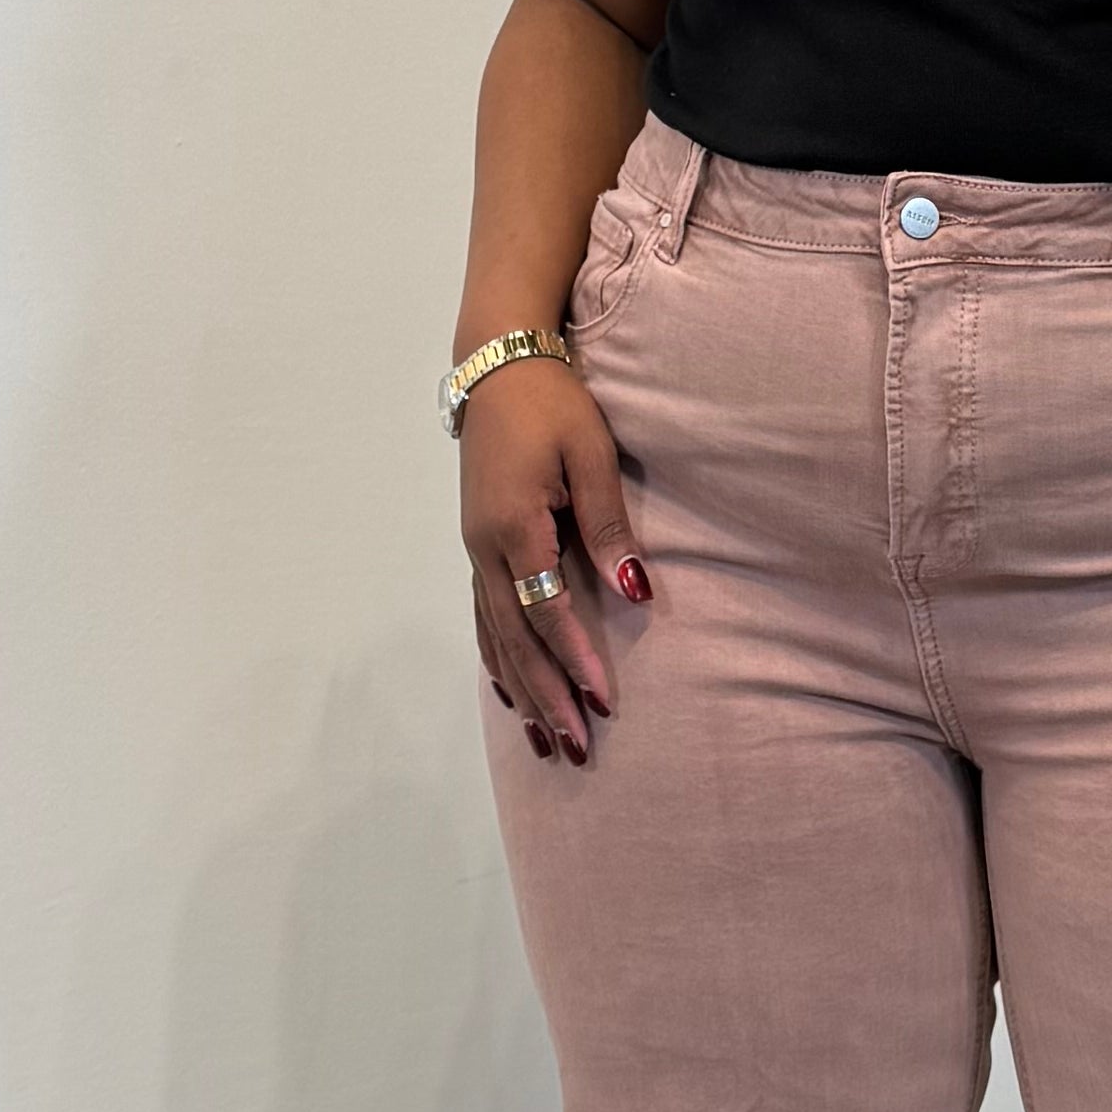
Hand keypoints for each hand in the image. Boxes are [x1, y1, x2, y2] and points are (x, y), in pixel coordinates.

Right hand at [458, 358, 647, 767]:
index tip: (604, 700)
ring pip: (495, 637)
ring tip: (546, 741)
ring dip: (522, 691)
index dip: (576, 658)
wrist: (497, 364)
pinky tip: (510, 694)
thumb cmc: (552, 403)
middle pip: (516, 639)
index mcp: (513, 528)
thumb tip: (636, 591)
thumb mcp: (591, 454)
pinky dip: (498, 661)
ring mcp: (475, 550)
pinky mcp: (477, 546)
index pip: (547, 610)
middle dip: (548, 696)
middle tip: (577, 747)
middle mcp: (485, 549)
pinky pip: (484, 618)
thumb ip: (609, 525)